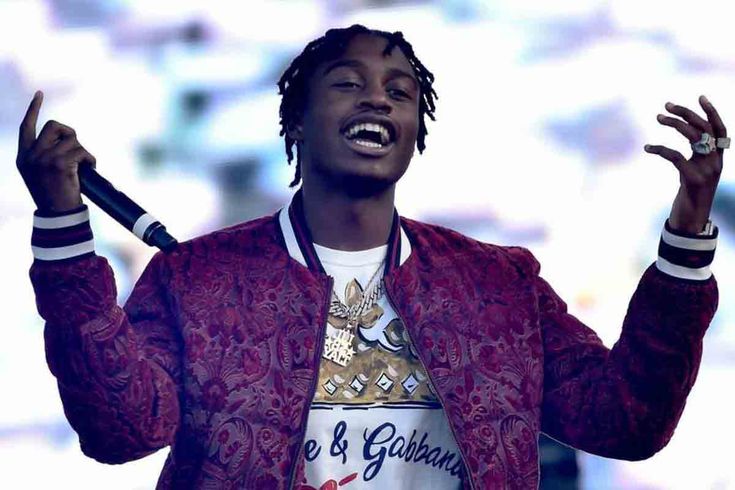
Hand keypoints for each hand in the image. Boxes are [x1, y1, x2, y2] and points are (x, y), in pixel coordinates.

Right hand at [16, 91, 95, 212]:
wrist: (58, 217)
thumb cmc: (56, 197)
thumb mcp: (42, 175)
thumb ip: (45, 156)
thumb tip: (66, 140)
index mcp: (23, 157)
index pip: (26, 126)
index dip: (34, 109)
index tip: (40, 93)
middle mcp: (30, 156)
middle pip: (54, 126)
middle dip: (70, 134)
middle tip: (77, 150)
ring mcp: (44, 159)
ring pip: (71, 139)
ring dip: (82, 151)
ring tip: (84, 166)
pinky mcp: (60, 164)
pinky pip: (81, 151)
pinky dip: (90, 159)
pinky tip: (90, 169)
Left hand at [644, 95, 726, 233]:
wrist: (691, 222)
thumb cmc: (690, 195)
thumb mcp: (694, 171)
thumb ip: (695, 154)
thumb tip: (686, 134)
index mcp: (718, 158)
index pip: (720, 129)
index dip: (712, 112)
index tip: (700, 96)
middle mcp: (716, 161)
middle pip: (705, 128)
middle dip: (686, 113)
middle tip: (666, 106)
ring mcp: (707, 170)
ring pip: (693, 137)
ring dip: (674, 124)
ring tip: (658, 117)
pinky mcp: (693, 180)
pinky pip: (676, 157)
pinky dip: (660, 149)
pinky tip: (647, 147)